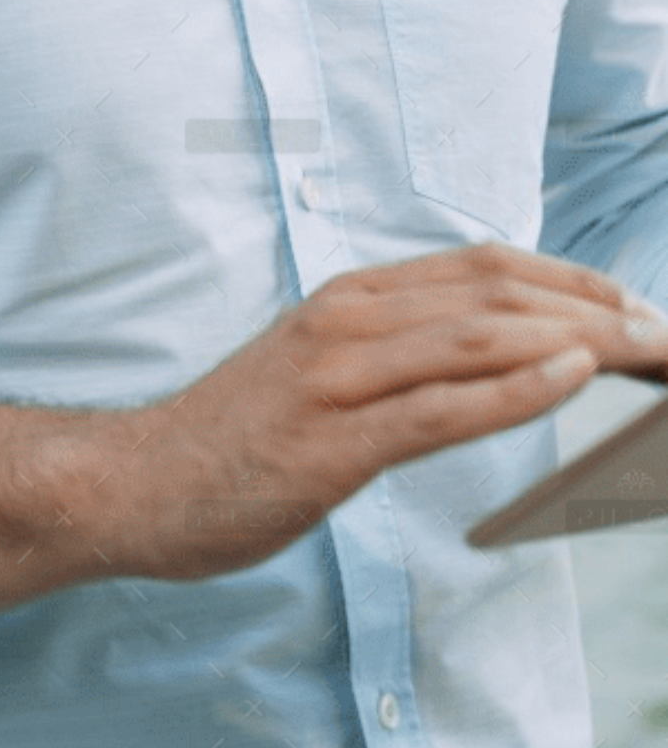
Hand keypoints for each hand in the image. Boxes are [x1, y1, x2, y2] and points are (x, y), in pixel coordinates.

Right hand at [103, 242, 667, 583]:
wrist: (132, 480)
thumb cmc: (232, 436)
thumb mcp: (318, 372)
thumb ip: (394, 355)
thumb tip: (488, 353)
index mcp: (345, 300)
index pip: (480, 268)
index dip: (569, 278)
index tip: (633, 305)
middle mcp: (344, 320)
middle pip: (494, 294)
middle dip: (594, 309)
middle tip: (666, 335)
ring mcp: (335, 377)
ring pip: (478, 338)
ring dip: (578, 340)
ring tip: (646, 349)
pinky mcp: (331, 442)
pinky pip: (440, 406)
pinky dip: (516, 387)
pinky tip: (571, 379)